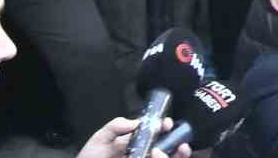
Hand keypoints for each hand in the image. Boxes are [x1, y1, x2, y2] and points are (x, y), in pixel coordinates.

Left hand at [75, 115, 189, 157]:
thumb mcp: (100, 139)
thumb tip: (136, 122)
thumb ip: (115, 126)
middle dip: (177, 142)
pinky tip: (156, 157)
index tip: (166, 124)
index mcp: (135, 143)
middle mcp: (143, 153)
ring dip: (170, 155)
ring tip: (159, 152)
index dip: (165, 127)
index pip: (156, 133)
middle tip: (177, 141)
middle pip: (169, 147)